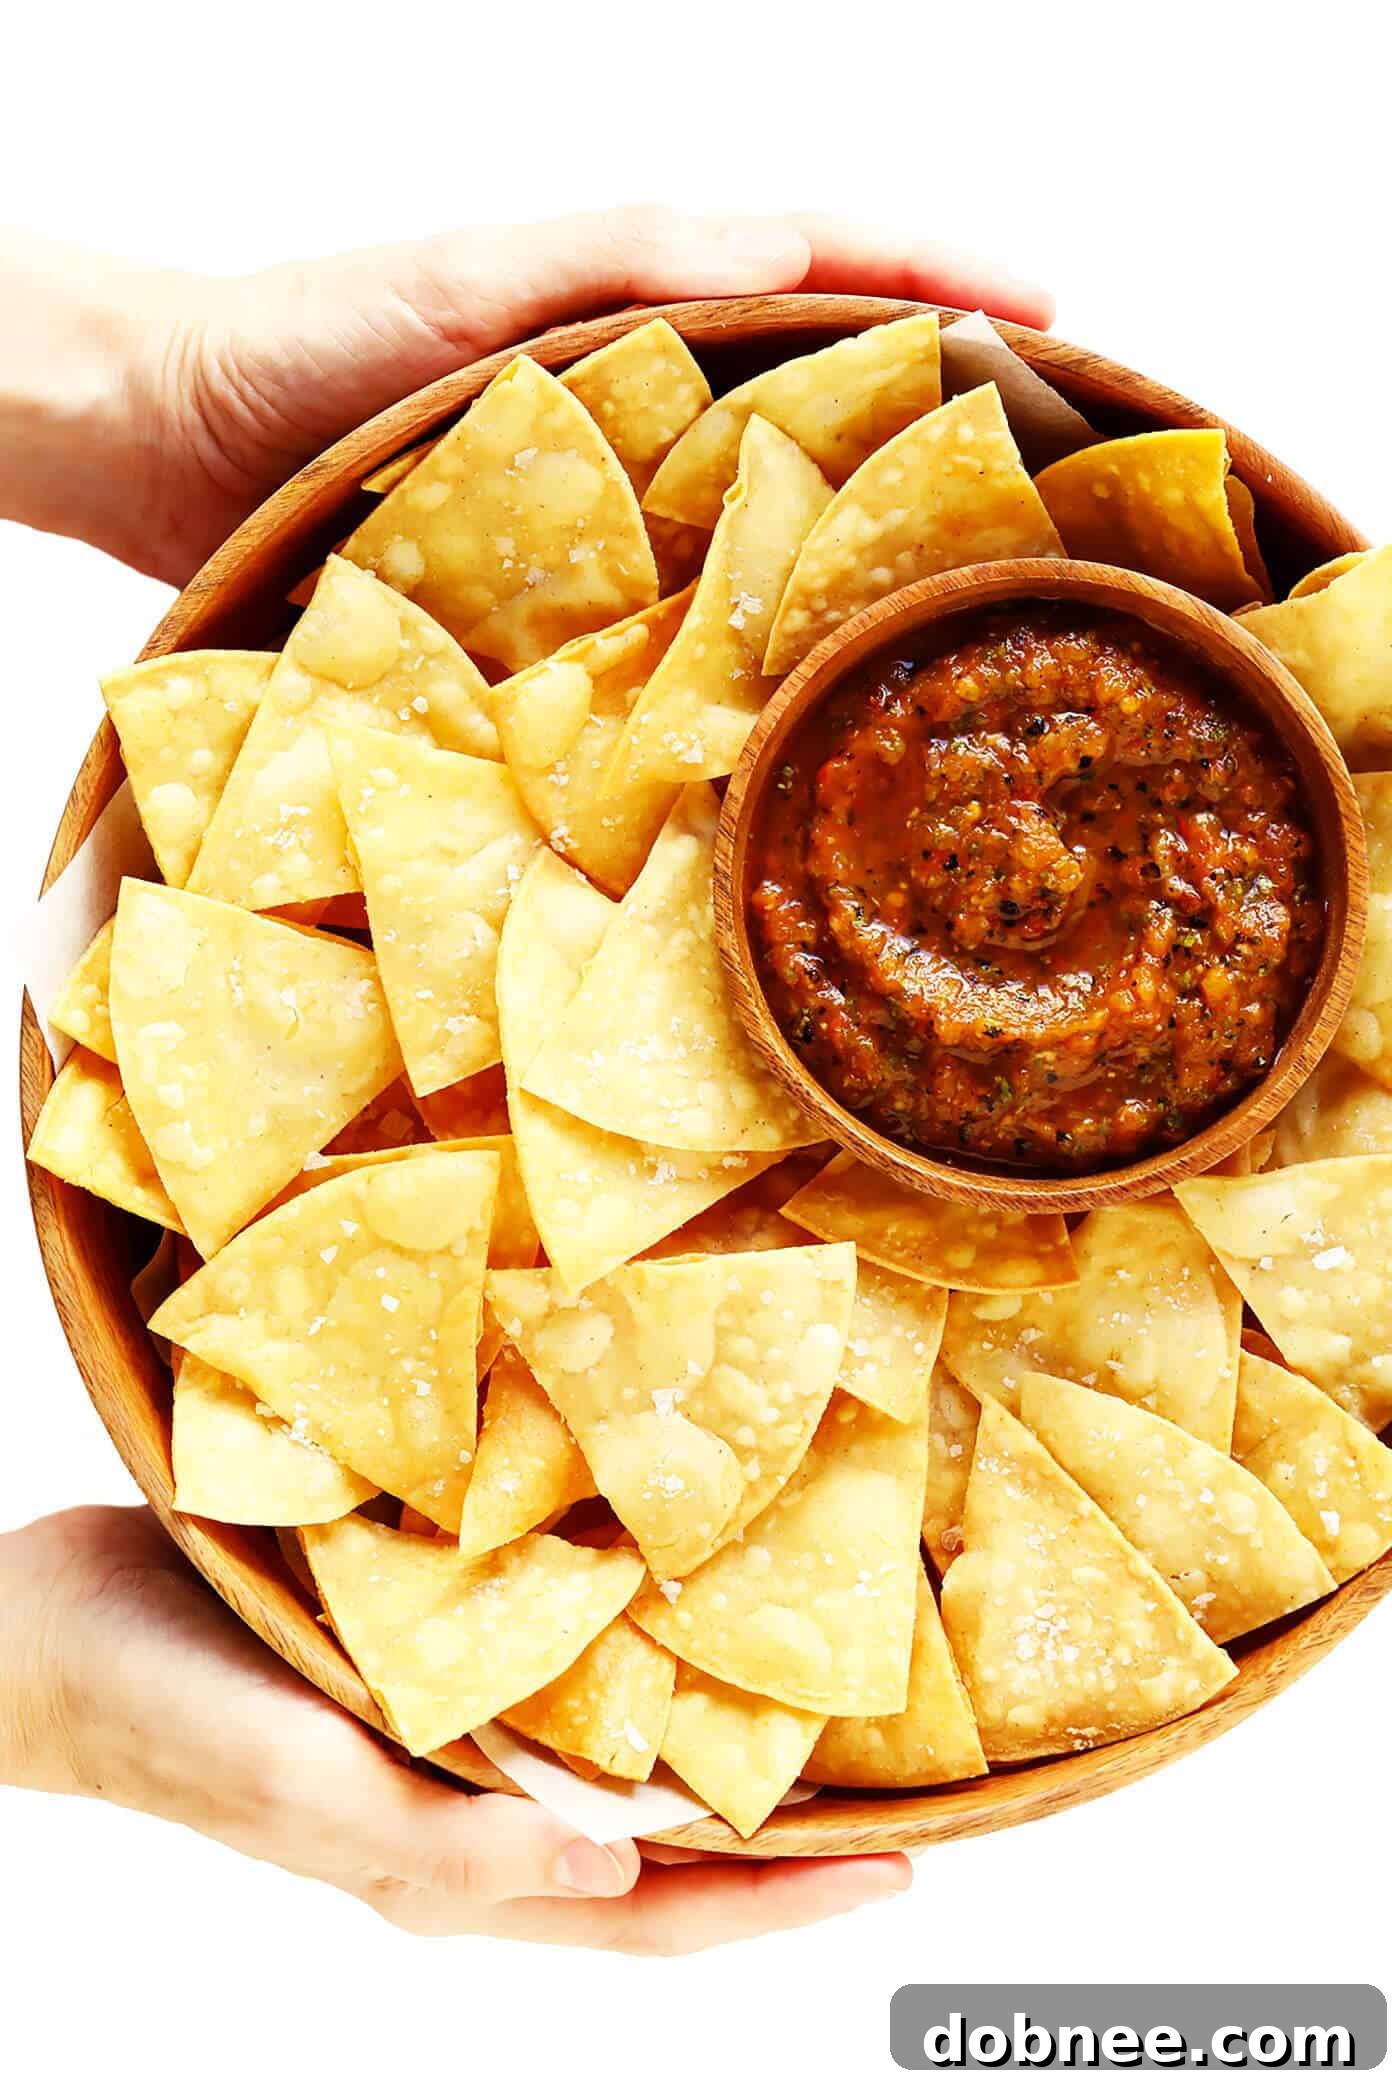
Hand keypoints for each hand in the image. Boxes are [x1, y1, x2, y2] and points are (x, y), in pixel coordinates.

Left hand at [0, 211, 1052, 584]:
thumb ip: (618, 261)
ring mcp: (613, 506)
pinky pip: (682, 618)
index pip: (828, 271)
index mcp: (644, 311)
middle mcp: (647, 407)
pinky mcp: (563, 600)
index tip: (1065, 320)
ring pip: (768, 516)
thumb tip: (785, 252)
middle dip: (949, 420)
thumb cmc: (309, 338)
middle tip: (1064, 480)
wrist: (178, 444)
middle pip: (828, 398)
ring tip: (976, 594)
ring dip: (870, 544)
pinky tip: (806, 692)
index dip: (950, 282)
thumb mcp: (467, 282)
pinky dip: (755, 643)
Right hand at [0, 1506, 909, 1950]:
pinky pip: (554, 1696)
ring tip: (815, 1717)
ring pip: (615, 1783)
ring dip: (714, 1767)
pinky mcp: (417, 1671)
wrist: (49, 1632)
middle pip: (658, 1868)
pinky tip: (671, 1625)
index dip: (780, 1907)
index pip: (653, 1921)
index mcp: (446, 1876)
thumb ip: (449, 1837)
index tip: (901, 1874)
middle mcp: (464, 1824)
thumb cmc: (163, 1712)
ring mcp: (442, 1752)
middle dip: (781, 1855)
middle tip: (904, 1809)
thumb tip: (619, 1868)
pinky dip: (631, 1683)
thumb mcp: (305, 1782)